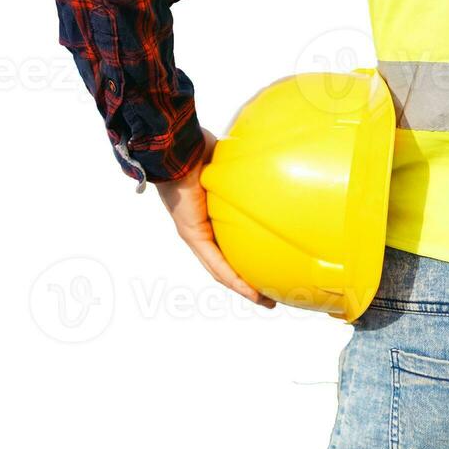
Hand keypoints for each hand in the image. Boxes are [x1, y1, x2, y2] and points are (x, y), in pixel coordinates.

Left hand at [154, 129, 275, 307]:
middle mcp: (199, 227)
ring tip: (266, 301)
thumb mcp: (229, 165)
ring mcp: (195, 233)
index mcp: (208, 213)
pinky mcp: (194, 235)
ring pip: (221, 270)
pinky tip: (252, 293)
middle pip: (225, 263)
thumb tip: (270, 161)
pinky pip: (216, 264)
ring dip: (244, 288)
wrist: (178, 148)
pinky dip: (235, 280)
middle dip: (248, 282)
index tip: (268, 267)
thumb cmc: (199, 148)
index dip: (246, 258)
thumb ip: (245, 170)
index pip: (228, 242)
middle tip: (270, 294)